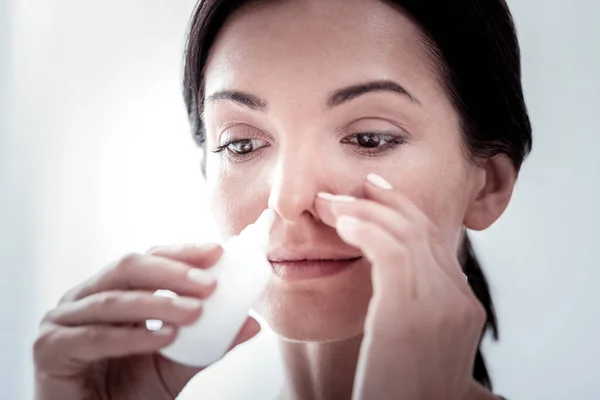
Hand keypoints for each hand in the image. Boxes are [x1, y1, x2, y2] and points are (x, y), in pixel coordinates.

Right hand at [33, 243, 260, 399]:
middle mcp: (88, 297)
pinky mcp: (50, 347)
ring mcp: (64, 319)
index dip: (182, 253)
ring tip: (194, 312)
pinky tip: (163, 338)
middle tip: (209, 284)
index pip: (151, 259)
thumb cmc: (129, 392)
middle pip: (130, 267)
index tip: (217, 252)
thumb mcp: (177, 364)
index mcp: (115, 290)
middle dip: (173, 272)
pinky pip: (95, 336)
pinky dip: (133, 336)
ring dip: (159, 303)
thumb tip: (251, 324)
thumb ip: (210, 343)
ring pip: (115, 299)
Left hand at [315, 174, 487, 399]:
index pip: (434, 241)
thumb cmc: (397, 389)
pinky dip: (365, 230)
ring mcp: (442, 306)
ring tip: (332, 204)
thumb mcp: (414, 342)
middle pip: (423, 230)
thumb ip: (415, 306)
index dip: (403, 211)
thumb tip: (392, 276)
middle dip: (385, 202)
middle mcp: (461, 300)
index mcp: (463, 305)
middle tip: (356, 186)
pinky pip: (391, 251)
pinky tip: (343, 224)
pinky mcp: (412, 313)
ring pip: (405, 234)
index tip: (375, 193)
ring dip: (365, 212)